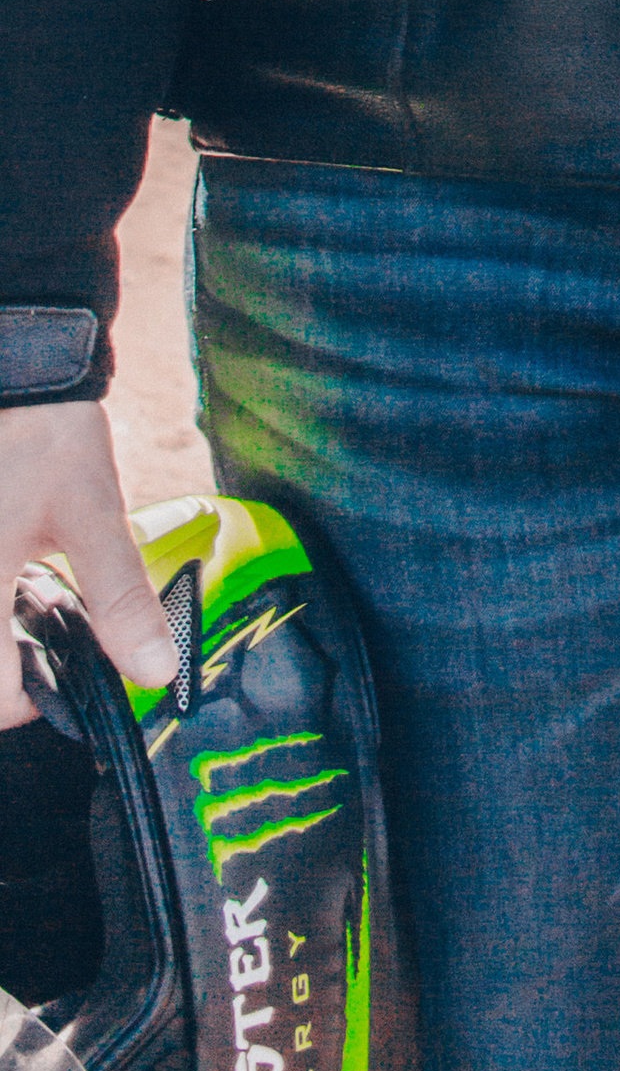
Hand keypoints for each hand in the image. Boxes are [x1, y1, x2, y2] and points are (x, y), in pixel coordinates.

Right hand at [0, 402, 171, 727]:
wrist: (15, 369)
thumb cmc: (46, 436)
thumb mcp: (92, 516)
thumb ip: (118, 599)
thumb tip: (153, 669)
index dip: (30, 701)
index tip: (64, 676)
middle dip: (4, 672)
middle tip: (44, 644)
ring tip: (27, 606)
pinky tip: (9, 570)